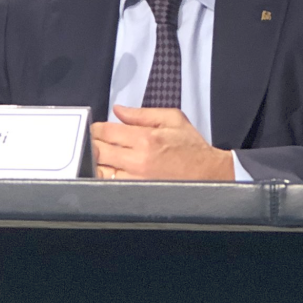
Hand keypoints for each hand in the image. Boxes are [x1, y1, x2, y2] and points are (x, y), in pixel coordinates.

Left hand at [91, 105, 234, 180]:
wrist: (208, 174)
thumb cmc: (191, 146)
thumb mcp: (172, 119)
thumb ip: (142, 114)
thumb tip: (118, 111)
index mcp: (146, 138)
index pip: (107, 132)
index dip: (96, 128)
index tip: (95, 128)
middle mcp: (138, 160)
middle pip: (99, 151)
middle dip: (94, 143)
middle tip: (94, 140)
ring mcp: (136, 179)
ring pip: (101, 170)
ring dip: (97, 161)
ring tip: (101, 156)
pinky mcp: (137, 192)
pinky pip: (111, 184)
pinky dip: (106, 176)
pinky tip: (109, 170)